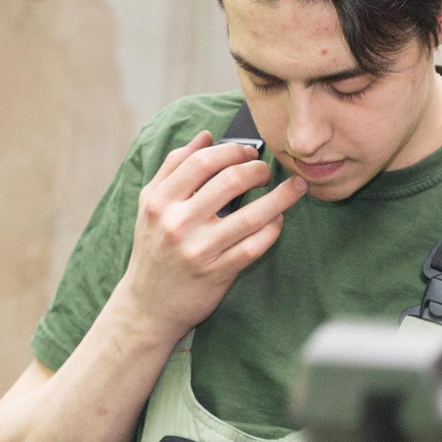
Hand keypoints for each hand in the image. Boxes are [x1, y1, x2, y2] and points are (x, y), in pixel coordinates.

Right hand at [117, 131, 307, 339]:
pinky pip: (254, 247)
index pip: (202, 161)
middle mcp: (176, 224)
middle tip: (267, 172)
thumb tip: (206, 136)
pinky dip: (272, 229)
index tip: (249, 152)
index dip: (233, 150)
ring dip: (281, 198)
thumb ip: (174, 167)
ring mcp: (198, 251)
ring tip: (294, 188)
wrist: (147, 305)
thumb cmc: (153, 249)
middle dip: (258, 170)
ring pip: (250, 216)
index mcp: (159, 201)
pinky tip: (278, 220)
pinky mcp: (216, 274)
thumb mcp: (151, 205)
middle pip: (229, 181)